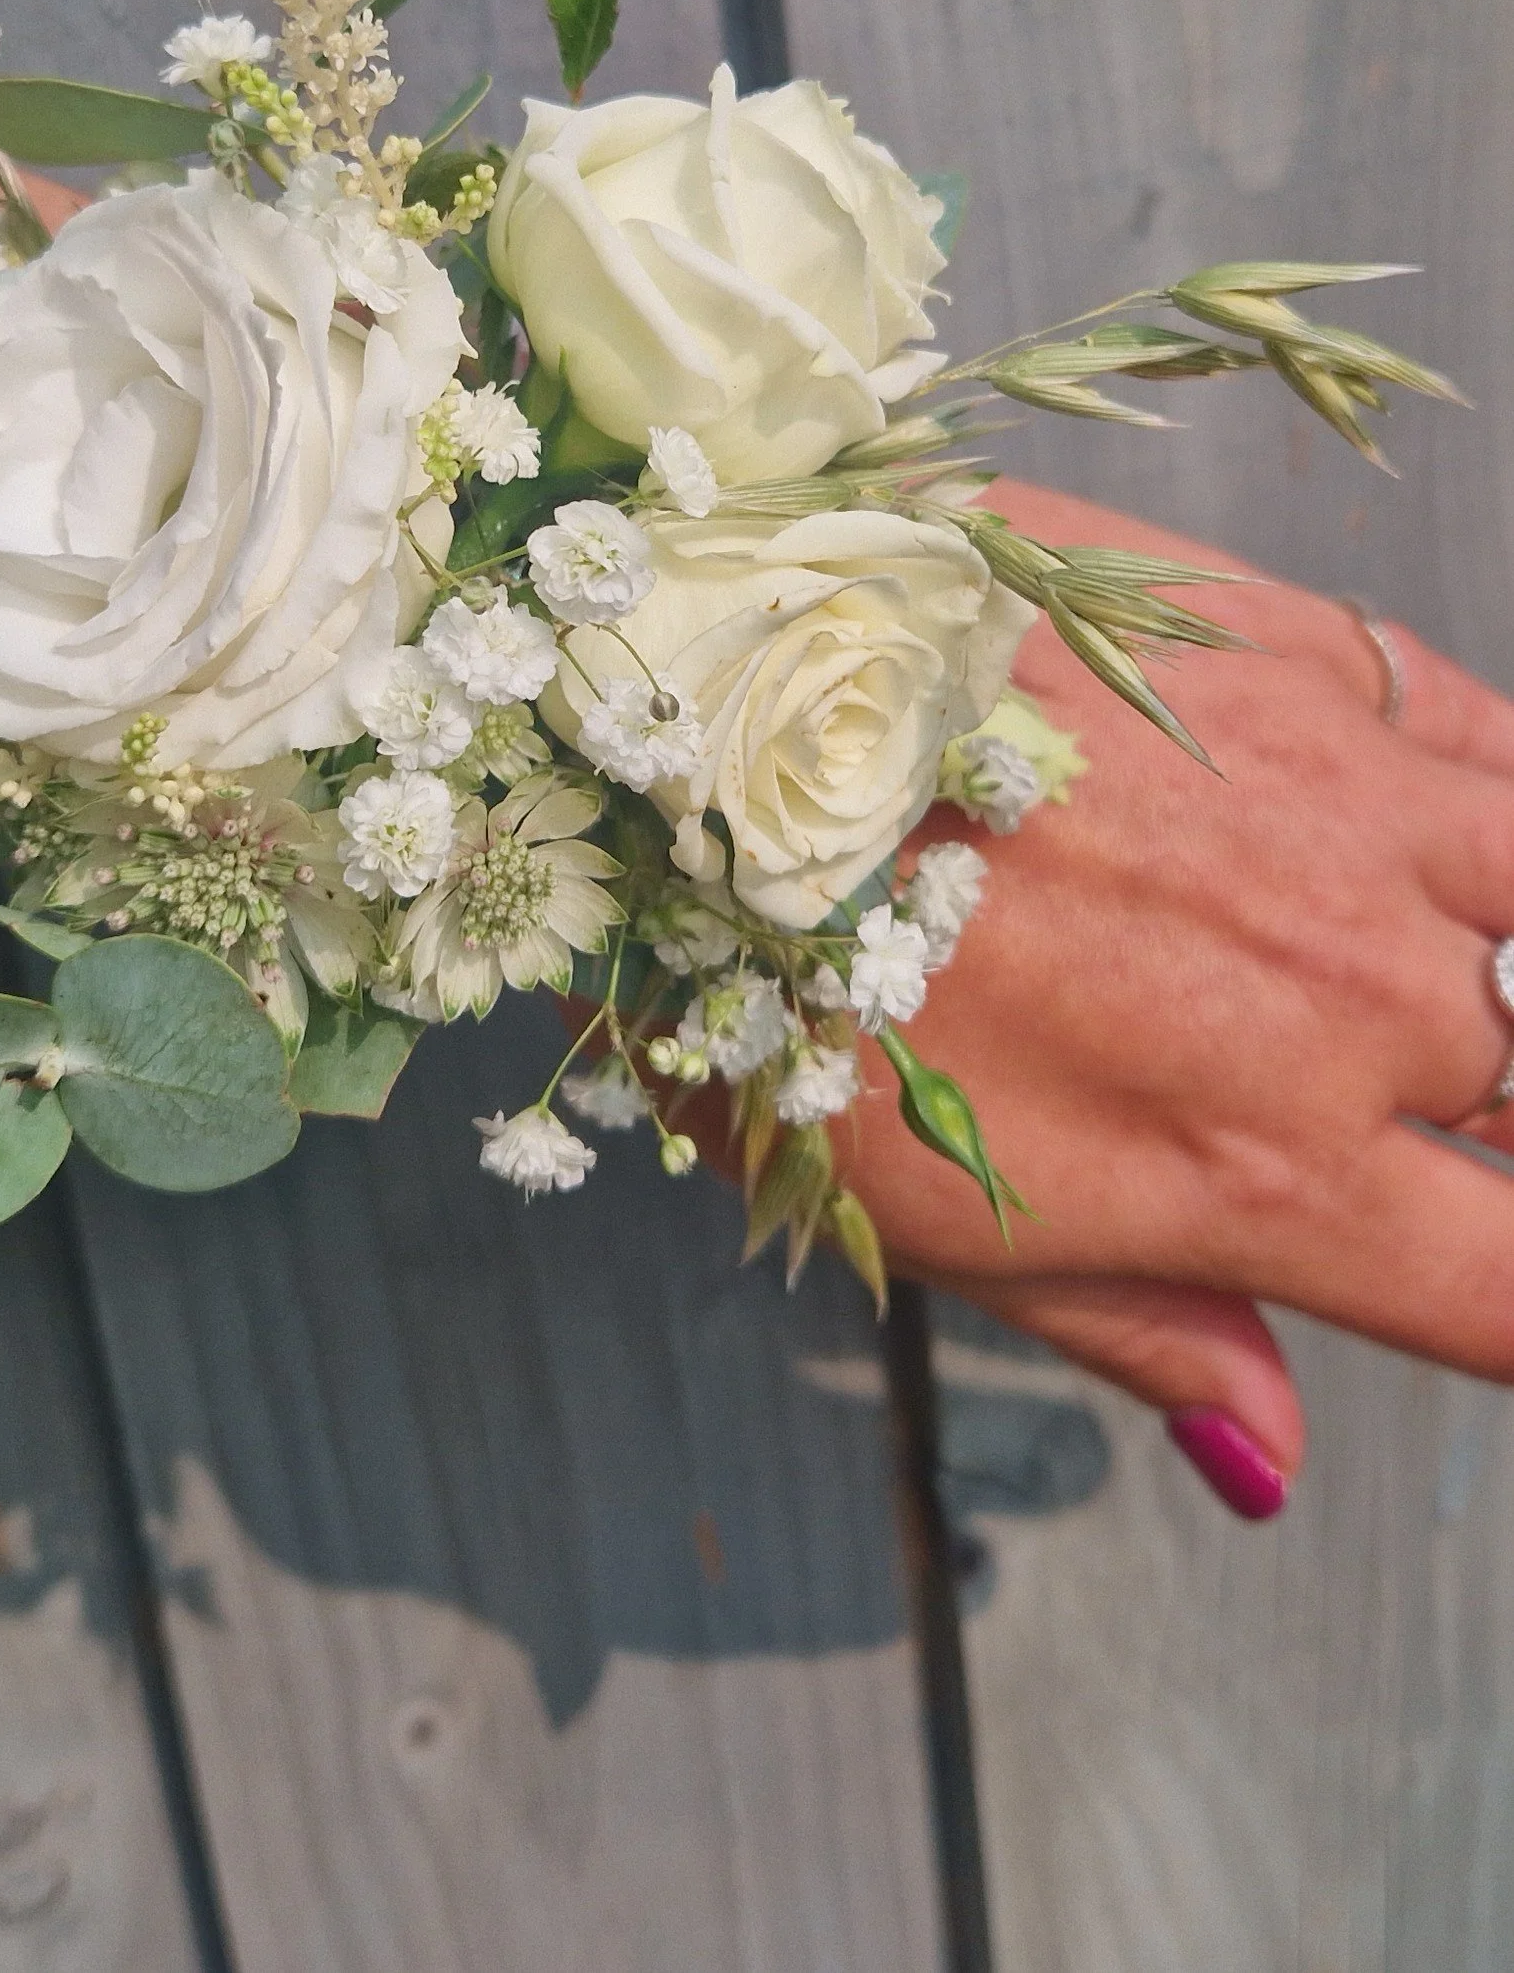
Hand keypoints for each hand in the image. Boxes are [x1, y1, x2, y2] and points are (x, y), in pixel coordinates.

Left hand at [677, 477, 1513, 1513]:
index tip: (1465, 1267)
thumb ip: (1132, 1326)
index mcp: (1262, 1173)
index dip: (1510, 1303)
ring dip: (1499, 966)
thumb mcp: (910, 1210)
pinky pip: (1491, 740)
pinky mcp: (1302, 659)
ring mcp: (1347, 818)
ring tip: (1397, 975)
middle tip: (1354, 1085)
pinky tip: (1417, 832)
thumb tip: (1271, 1464)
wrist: (691, 699)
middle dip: (1479, 1113)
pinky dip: (1488, 802)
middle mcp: (1352, 1002)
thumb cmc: (760, 970)